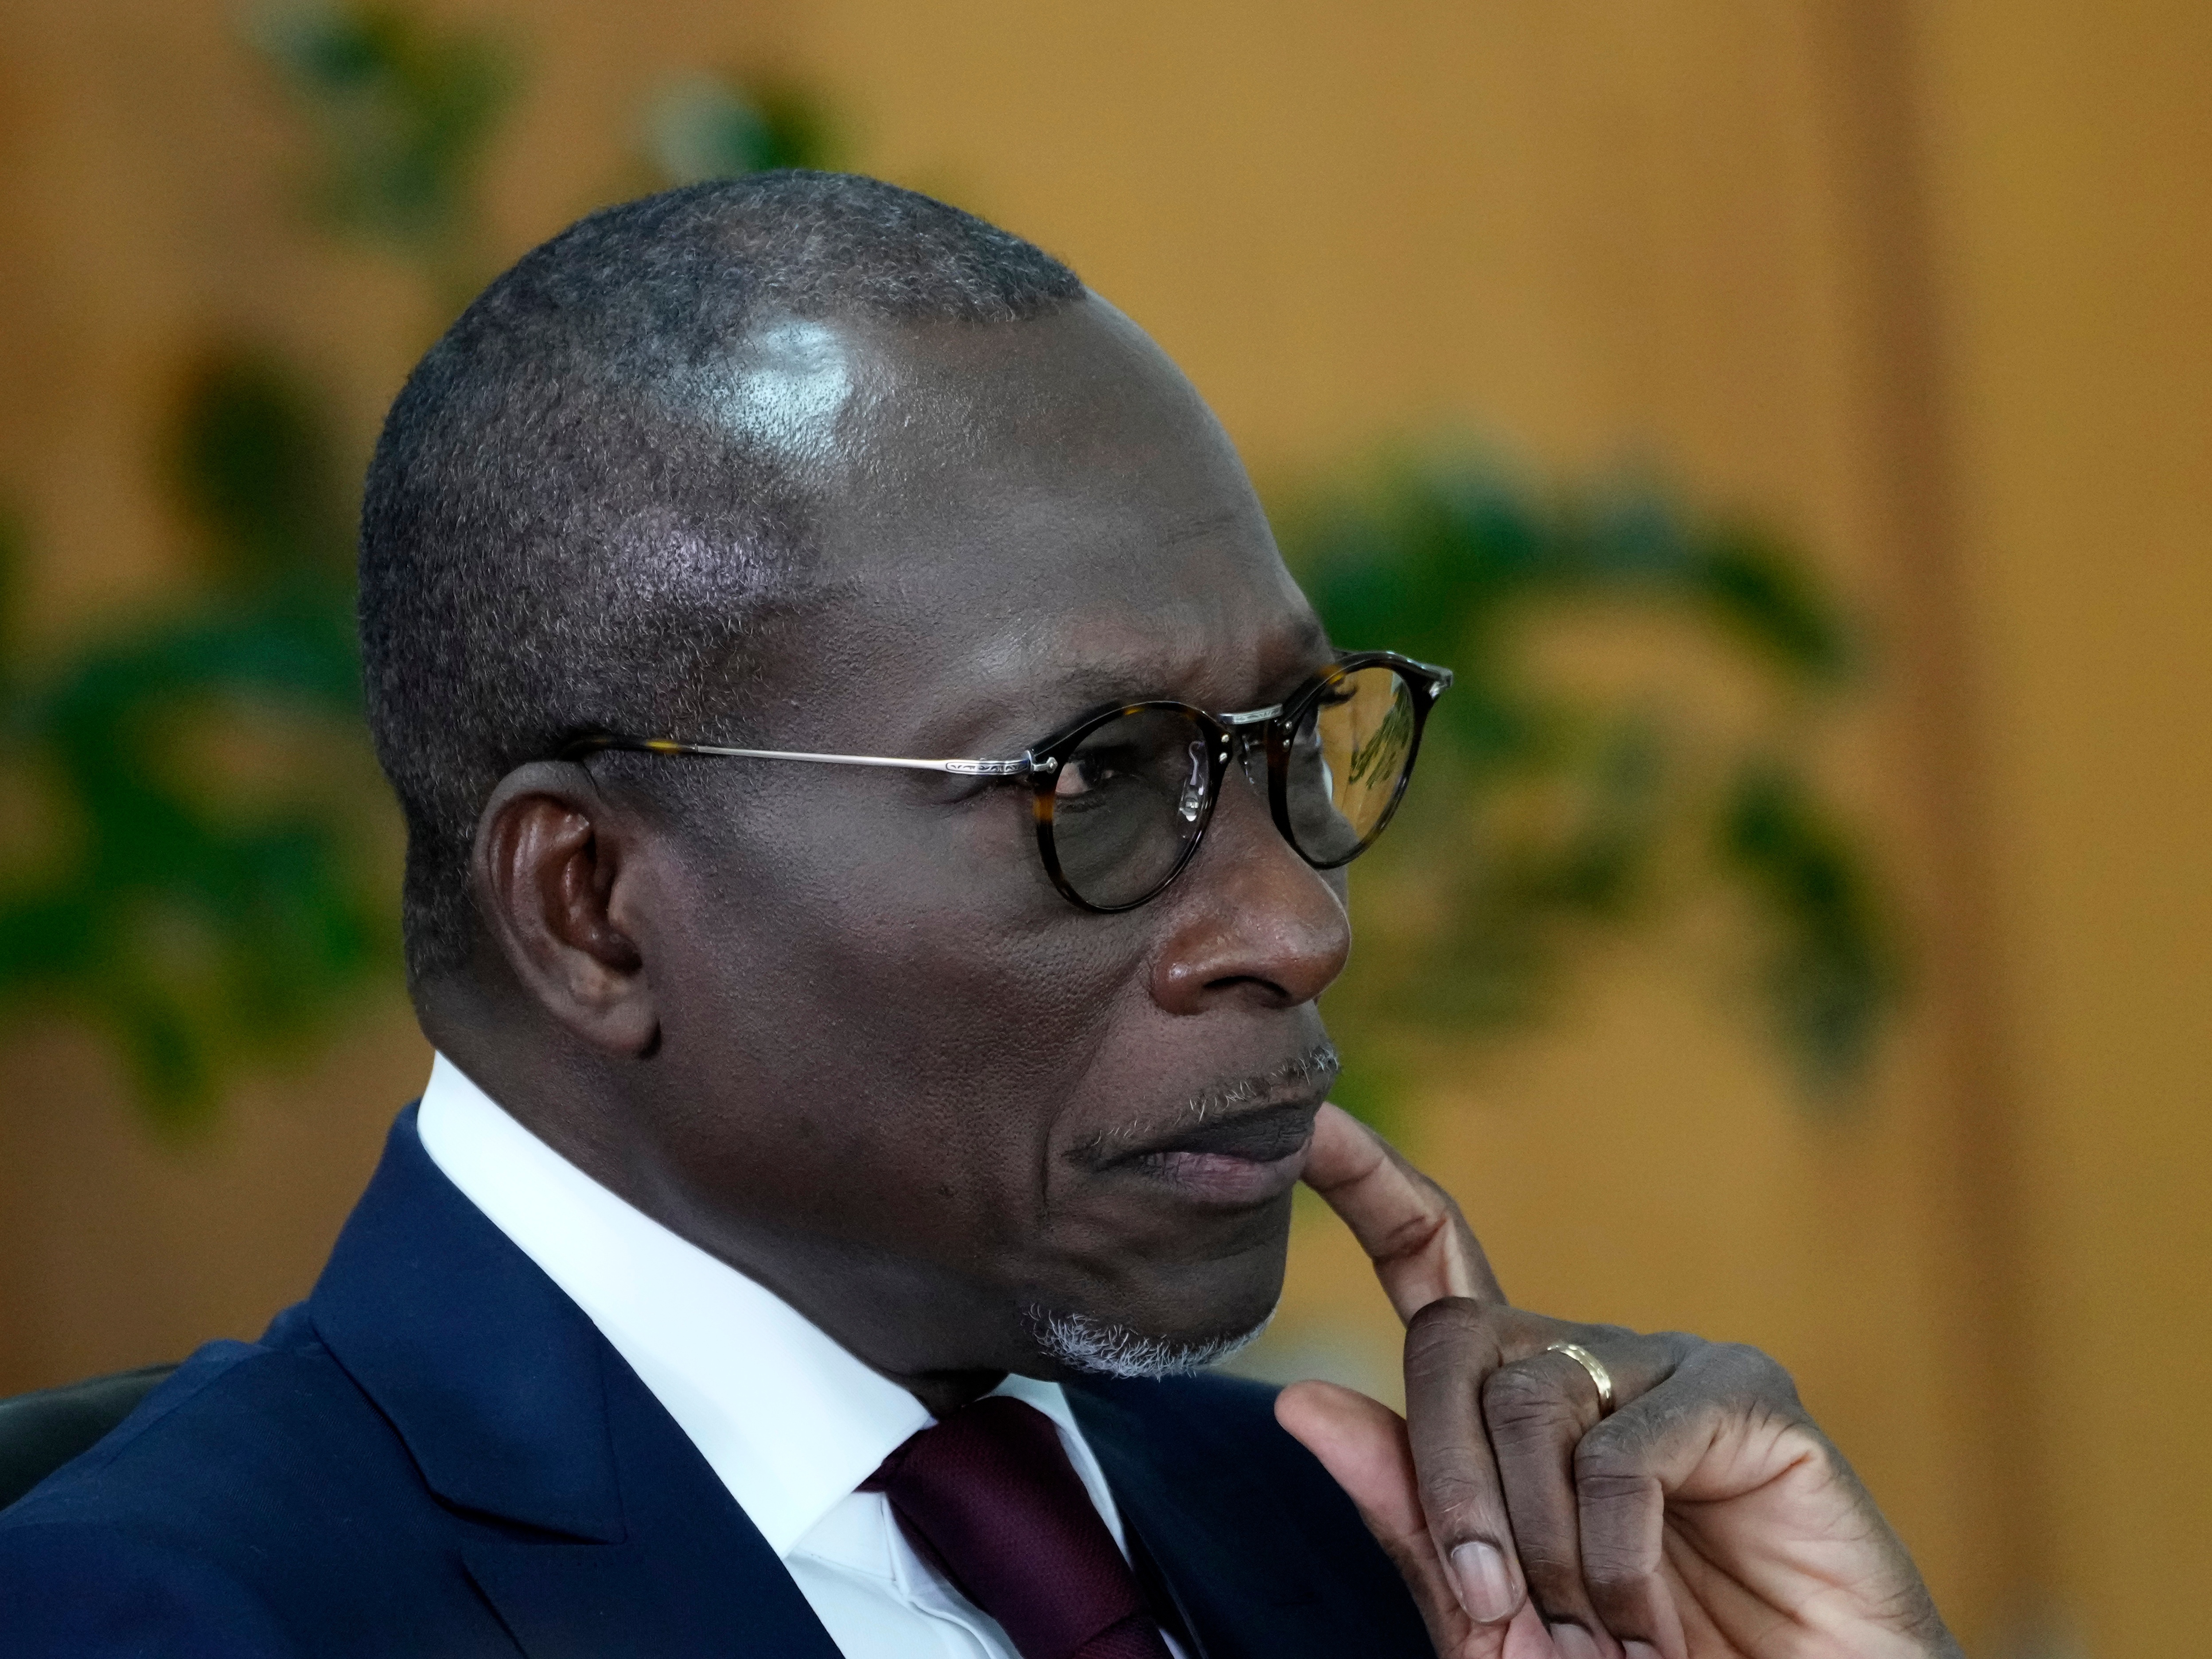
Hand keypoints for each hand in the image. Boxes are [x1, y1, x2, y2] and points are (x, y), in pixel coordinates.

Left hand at [1275, 1106, 1958, 1658]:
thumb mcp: (1491, 1617)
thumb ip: (1408, 1516)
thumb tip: (1299, 1399)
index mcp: (1517, 1403)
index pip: (1427, 1257)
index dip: (1366, 1179)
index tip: (1302, 1120)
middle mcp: (1589, 1362)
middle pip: (1450, 1338)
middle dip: (1445, 1479)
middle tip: (1491, 1602)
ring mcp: (1673, 1369)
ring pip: (1528, 1398)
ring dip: (1537, 1541)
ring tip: (1594, 1631)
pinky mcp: (1752, 1399)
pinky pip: (1626, 1454)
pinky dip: (1616, 1561)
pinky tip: (1648, 1621)